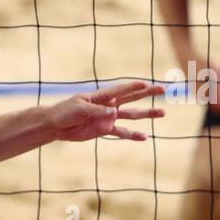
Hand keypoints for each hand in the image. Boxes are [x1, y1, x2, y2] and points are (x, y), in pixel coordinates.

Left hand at [48, 81, 165, 142]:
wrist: (57, 125)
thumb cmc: (66, 111)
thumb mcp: (80, 108)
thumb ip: (98, 111)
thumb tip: (115, 112)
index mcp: (101, 96)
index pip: (120, 90)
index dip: (133, 87)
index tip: (147, 83)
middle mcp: (108, 104)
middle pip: (132, 98)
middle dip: (147, 93)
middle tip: (163, 89)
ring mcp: (109, 117)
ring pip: (132, 114)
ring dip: (147, 114)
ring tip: (163, 112)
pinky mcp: (105, 129)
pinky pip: (122, 132)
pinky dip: (133, 135)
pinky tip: (145, 136)